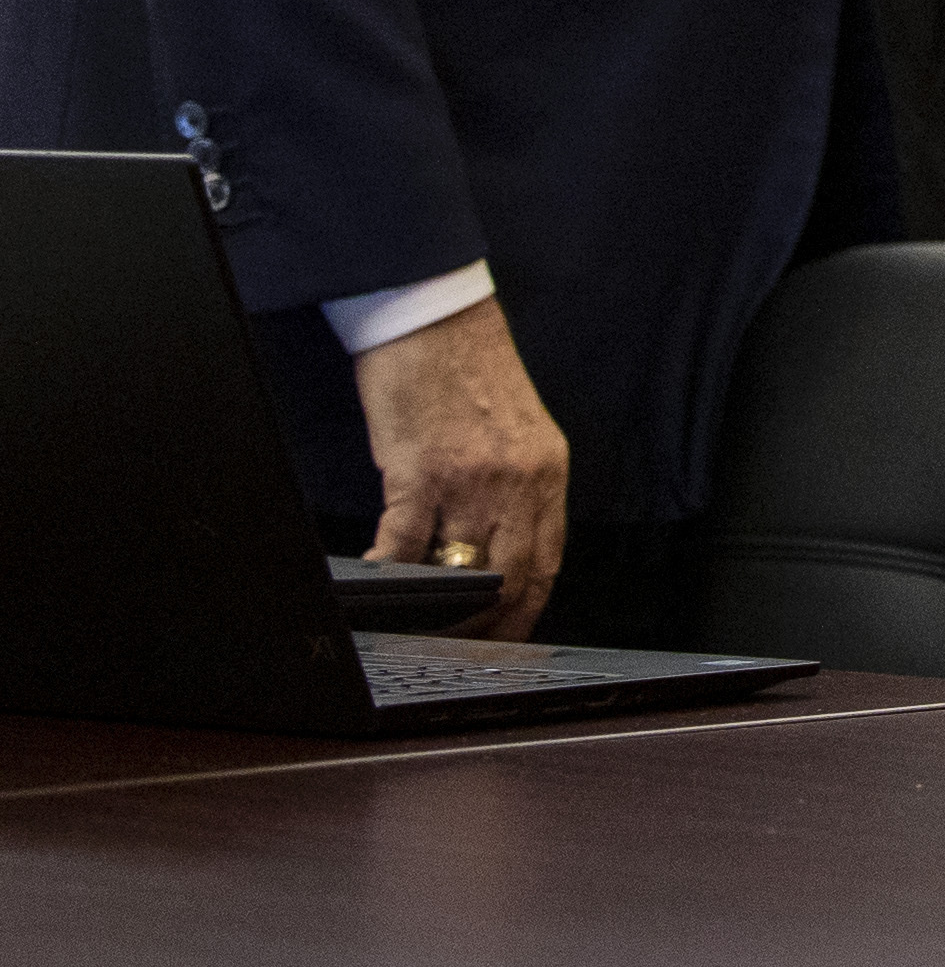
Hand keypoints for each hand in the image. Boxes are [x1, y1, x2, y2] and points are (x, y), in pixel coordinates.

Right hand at [357, 296, 569, 640]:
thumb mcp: (515, 432)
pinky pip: (405, 546)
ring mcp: (472, 479)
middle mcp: (519, 480)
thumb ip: (512, 490)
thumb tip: (493, 549)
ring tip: (412, 622)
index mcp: (547, 471)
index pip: (547, 562)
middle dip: (482, 624)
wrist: (433, 318)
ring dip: (434, 606)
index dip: (525, 610)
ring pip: (459, 570)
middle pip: (511, 579)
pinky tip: (376, 583)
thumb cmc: (466, 371)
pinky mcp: (421, 473)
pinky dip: (389, 574)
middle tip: (456, 648)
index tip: (507, 639)